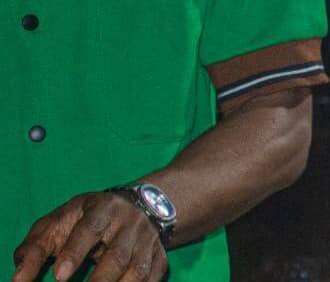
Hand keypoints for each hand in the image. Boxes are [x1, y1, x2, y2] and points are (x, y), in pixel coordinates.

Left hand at [12, 193, 165, 281]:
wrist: (132, 205)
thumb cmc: (83, 219)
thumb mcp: (56, 224)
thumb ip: (34, 250)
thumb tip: (18, 280)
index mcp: (102, 208)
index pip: (90, 228)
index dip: (75, 252)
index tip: (60, 276)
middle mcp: (130, 222)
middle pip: (118, 254)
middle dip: (100, 280)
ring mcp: (148, 239)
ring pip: (138, 268)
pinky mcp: (159, 254)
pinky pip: (154, 276)